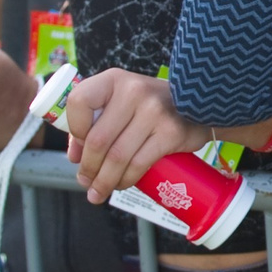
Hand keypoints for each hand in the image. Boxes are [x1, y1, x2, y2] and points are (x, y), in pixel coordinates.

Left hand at [61, 69, 210, 203]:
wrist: (198, 104)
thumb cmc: (150, 105)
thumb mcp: (120, 101)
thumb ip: (95, 122)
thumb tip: (75, 156)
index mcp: (113, 79)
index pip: (79, 102)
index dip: (74, 130)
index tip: (79, 146)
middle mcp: (133, 90)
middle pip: (98, 138)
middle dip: (88, 168)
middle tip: (85, 182)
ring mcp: (154, 111)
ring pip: (117, 156)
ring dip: (104, 181)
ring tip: (98, 192)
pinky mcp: (170, 132)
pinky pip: (139, 164)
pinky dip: (125, 180)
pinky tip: (121, 185)